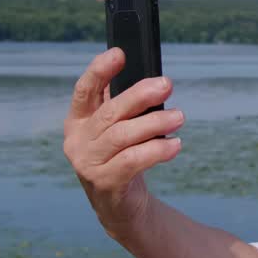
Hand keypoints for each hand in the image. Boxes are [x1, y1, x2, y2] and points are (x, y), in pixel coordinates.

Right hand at [63, 48, 183, 240]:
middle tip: (167, 85)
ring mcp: (87, 163)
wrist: (120, 204)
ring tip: (180, 117)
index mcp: (78, 119)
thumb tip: (154, 79)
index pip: (84, 90)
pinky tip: (175, 145)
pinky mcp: (104, 182)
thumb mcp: (120, 127)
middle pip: (110, 112)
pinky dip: (156, 150)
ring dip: (155, 123)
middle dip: (140, 95)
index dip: (99, 70)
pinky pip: (132, 161)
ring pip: (122, 136)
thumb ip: (127, 104)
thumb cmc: (123, 155)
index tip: (120, 53)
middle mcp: (77, 140)